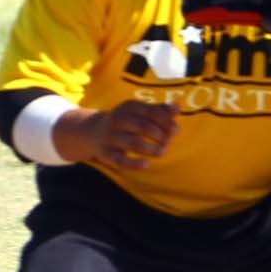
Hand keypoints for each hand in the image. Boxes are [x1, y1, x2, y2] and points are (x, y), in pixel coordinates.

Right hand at [57, 100, 178, 170]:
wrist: (92, 131)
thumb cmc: (125, 122)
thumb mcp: (139, 112)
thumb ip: (159, 110)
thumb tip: (178, 107)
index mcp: (129, 107)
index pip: (151, 112)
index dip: (166, 121)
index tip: (175, 130)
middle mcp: (118, 120)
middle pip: (142, 127)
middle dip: (159, 136)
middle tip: (168, 143)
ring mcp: (111, 137)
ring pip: (133, 143)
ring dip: (150, 149)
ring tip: (162, 152)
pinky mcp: (105, 153)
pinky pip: (120, 160)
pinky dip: (134, 163)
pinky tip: (146, 164)